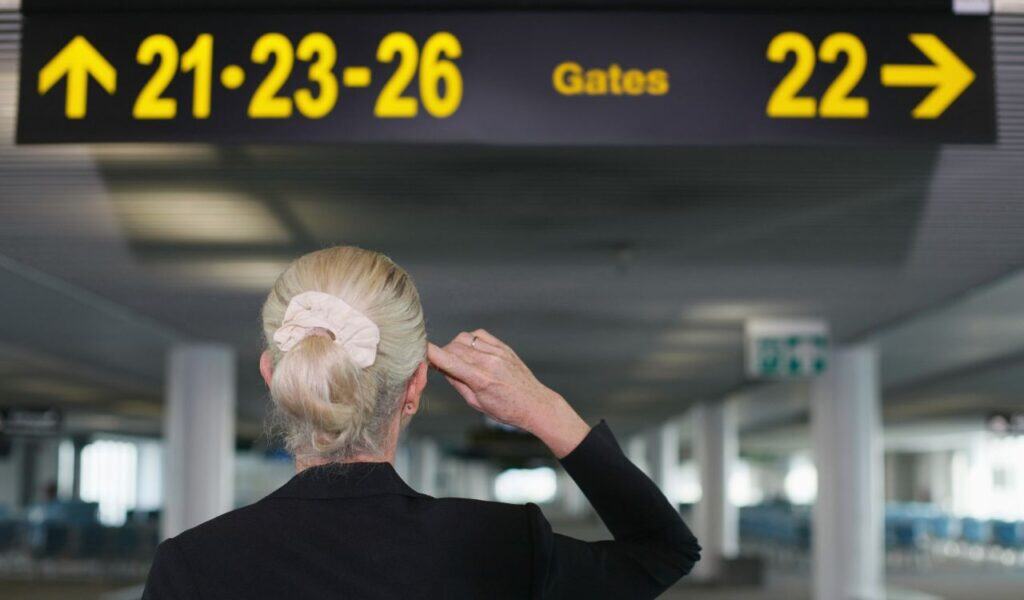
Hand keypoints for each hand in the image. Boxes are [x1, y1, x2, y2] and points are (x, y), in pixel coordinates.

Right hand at [427, 329, 589, 457]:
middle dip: (442, 354)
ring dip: (455, 347)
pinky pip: (479, 335)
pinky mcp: (504, 347)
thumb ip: (458, 383)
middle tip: (440, 365)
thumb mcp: (477, 403)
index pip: (449, 361)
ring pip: (464, 338)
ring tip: (458, 361)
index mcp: (481, 379)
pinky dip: (469, 340)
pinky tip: (471, 352)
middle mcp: (489, 361)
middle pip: (453, 347)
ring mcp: (497, 352)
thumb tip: (441, 367)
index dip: (430, 353)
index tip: (418, 350)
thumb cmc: (506, 409)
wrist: (535, 403)